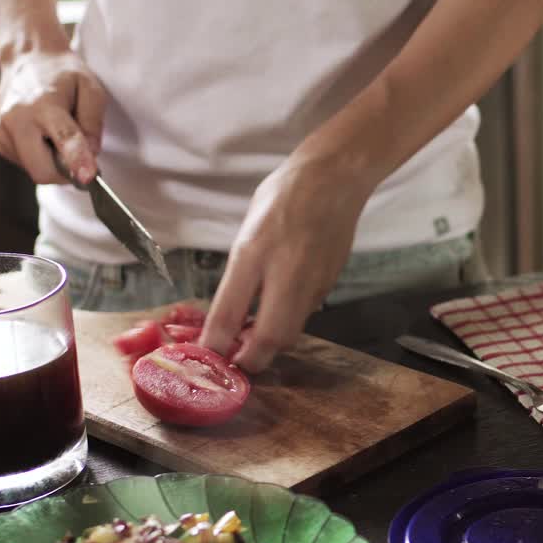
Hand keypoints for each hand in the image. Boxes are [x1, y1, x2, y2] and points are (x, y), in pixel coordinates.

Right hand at [0, 50, 106, 183]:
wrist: (28, 60)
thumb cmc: (63, 74)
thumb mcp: (91, 89)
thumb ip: (94, 123)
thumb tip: (92, 154)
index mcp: (43, 104)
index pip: (63, 138)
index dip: (78, 160)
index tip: (88, 177)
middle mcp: (16, 120)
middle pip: (42, 170)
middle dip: (67, 173)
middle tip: (83, 156)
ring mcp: (2, 132)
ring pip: (36, 171)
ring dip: (54, 162)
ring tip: (58, 132)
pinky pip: (27, 164)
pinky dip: (42, 157)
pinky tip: (44, 134)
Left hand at [200, 147, 371, 371]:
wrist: (336, 178)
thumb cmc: (285, 194)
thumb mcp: (249, 230)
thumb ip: (242, 271)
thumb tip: (233, 311)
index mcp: (254, 252)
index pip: (229, 312)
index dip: (215, 345)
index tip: (206, 359)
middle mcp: (285, 271)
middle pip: (270, 337)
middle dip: (252, 360)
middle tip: (236, 364)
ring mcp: (313, 280)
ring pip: (292, 329)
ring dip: (271, 343)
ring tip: (252, 342)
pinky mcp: (331, 282)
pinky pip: (306, 312)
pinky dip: (289, 320)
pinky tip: (279, 311)